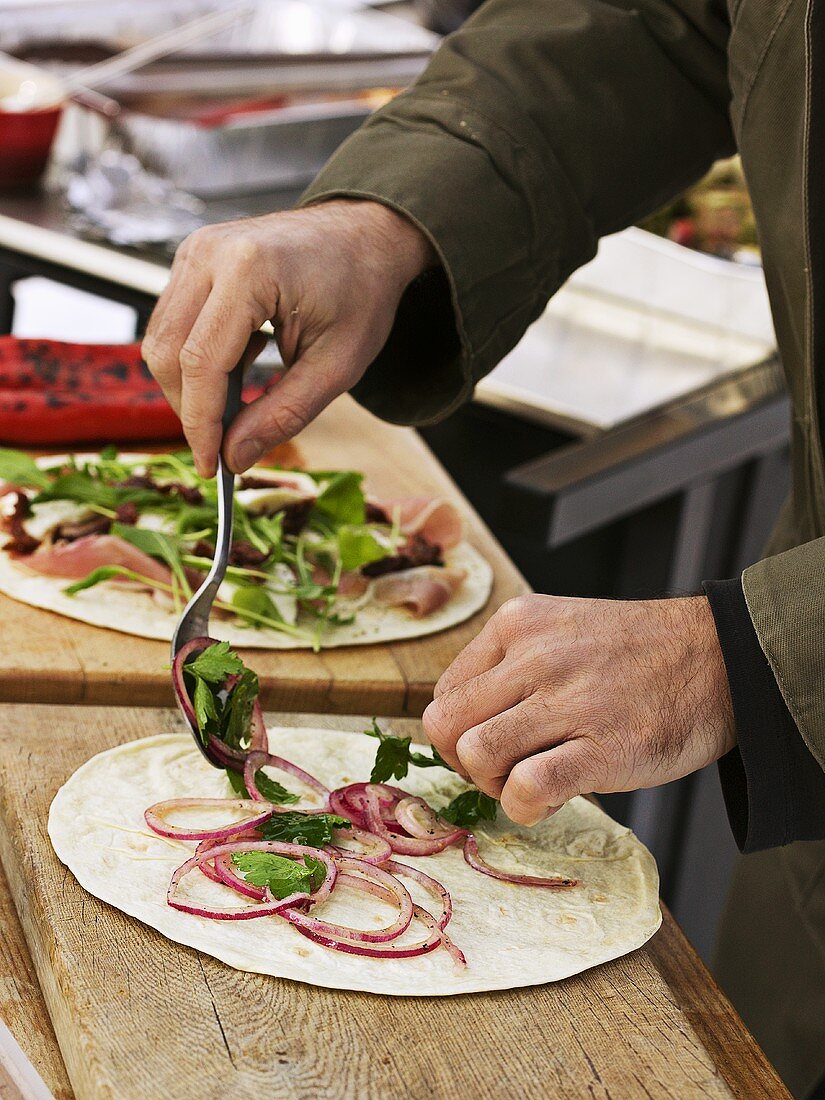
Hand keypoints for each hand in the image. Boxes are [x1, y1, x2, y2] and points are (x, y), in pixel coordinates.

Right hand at [142, 200, 434, 476]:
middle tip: (227, 443)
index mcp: (249, 269)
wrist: (366, 235)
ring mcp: (195, 251)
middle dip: (191, 409)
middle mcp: (209, 252)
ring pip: (162, 340)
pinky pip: (174, 323)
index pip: (200, 363)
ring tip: (242, 401)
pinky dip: (197, 360)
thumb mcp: (337, 367)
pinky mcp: (192, 259)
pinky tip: (242, 364)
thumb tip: (234, 458)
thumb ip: (283, 415)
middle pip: (167, 353)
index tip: (211, 467)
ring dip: (192, 386)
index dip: (201, 423)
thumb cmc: (361, 292)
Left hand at [423, 594, 734, 825]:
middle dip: (465, 762)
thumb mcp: (560, 631)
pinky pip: (526, 787)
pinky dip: (524, 806)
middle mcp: (534, 655)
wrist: (719, 659)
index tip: (489, 744)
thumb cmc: (635, 655)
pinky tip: (549, 801)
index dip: (458, 732)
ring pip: (477, 755)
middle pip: (448, 725)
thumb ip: (510, 667)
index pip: (444, 692)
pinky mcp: (602, 748)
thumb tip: (465, 732)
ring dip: (493, 786)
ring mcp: (568, 700)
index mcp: (517, 624)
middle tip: (502, 771)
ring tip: (528, 784)